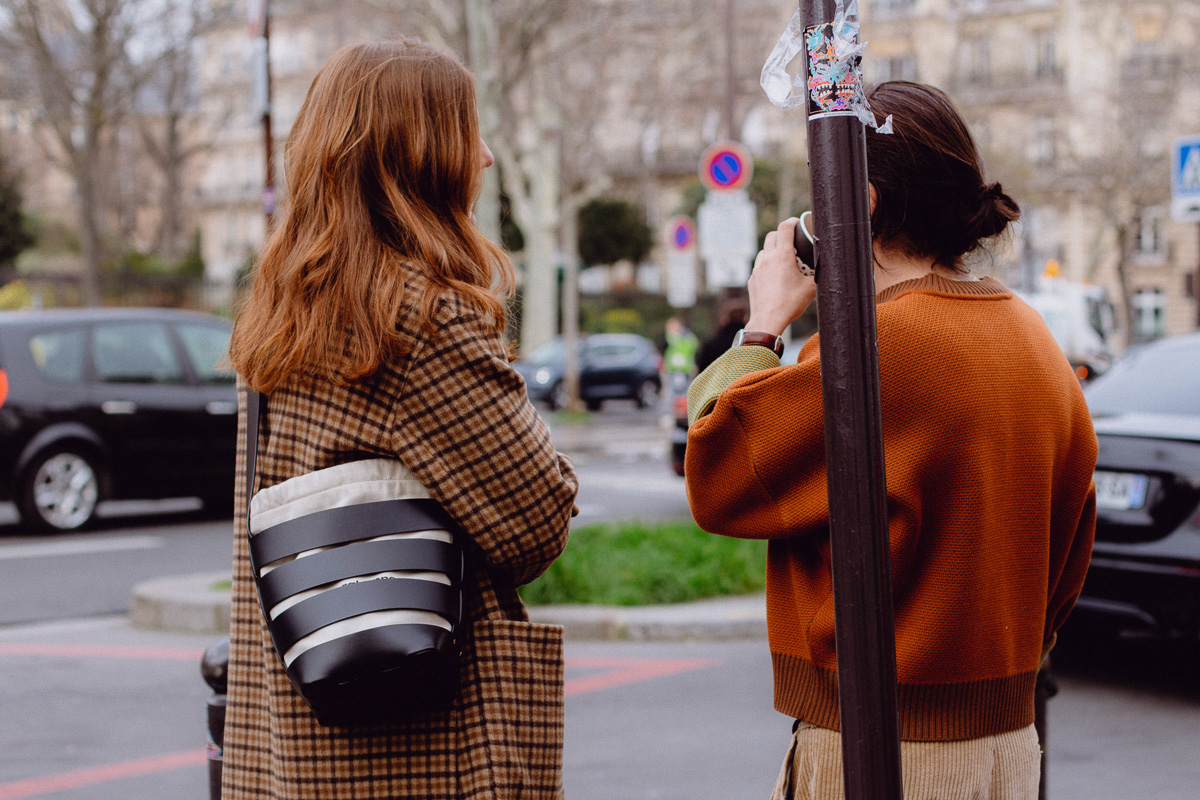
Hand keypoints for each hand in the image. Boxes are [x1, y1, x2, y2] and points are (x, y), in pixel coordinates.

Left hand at [745, 217, 816, 335]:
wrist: (768, 320)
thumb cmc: (790, 304)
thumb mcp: (811, 288)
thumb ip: (818, 275)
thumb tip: (827, 269)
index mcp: (782, 256)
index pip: (785, 228)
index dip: (792, 221)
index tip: (797, 223)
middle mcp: (767, 259)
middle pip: (772, 235)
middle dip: (782, 234)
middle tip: (792, 240)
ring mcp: (757, 269)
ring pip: (764, 250)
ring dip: (773, 250)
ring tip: (784, 259)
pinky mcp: (752, 279)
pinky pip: (759, 266)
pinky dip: (767, 264)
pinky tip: (775, 275)